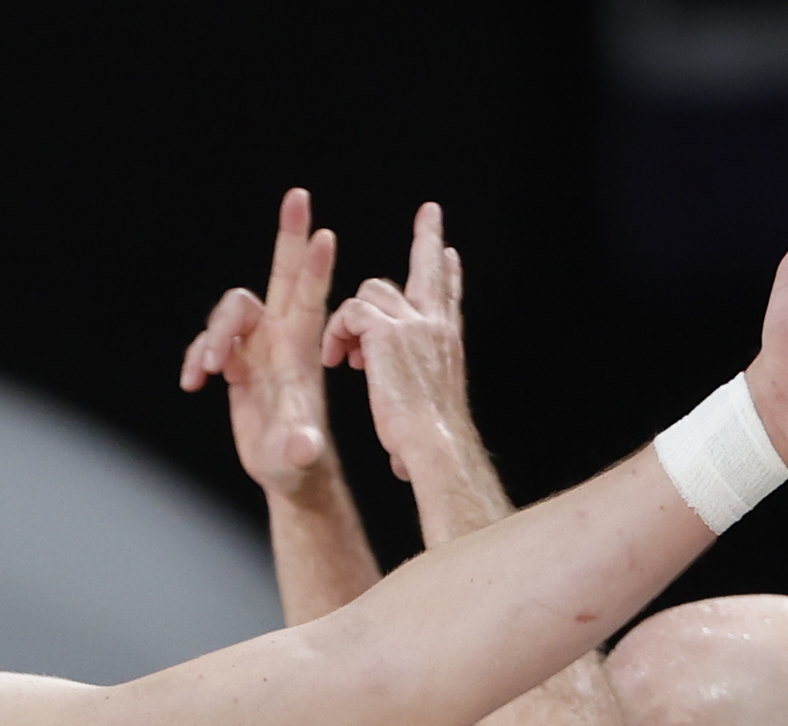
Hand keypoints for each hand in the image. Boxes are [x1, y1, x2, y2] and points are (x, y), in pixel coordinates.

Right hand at [180, 187, 339, 499]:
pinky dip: (195, 356)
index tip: (324, 235)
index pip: (309, 299)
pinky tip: (193, 382)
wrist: (288, 472)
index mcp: (301, 351)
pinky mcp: (235, 365)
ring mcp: (256, 349)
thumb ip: (298, 447)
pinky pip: (206, 343)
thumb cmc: (299, 464)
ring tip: (207, 370)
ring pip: (229, 312)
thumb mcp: (298, 458)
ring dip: (212, 334)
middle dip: (288, 237)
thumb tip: (303, 445)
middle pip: (281, 276)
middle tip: (298, 195)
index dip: (314, 267)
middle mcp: (280, 340)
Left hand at [322, 203, 474, 486]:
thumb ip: (418, 403)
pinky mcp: (387, 330)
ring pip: (374, 290)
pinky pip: (352, 310)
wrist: (434, 446)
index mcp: (446, 340)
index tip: (448, 253)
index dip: (448, 274)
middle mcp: (436, 324)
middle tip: (430, 213)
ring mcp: (414, 323)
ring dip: (354, 320)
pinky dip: (339, 332)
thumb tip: (408, 448)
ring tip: (348, 358)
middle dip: (428, 237)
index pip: (448, 296)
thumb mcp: (429, 411)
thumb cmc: (429, 445)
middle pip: (431, 268)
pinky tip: (339, 360)